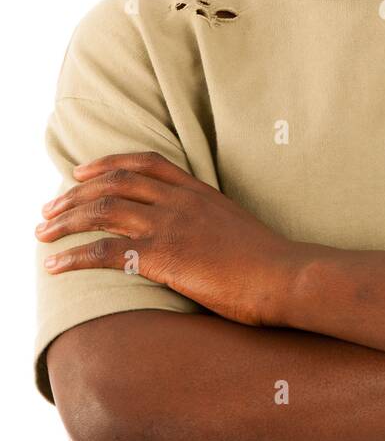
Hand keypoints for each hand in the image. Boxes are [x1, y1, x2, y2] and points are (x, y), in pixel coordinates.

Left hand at [35, 151, 322, 326]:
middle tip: (49, 211)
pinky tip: (55, 266)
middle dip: (74, 196)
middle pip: (114, 183)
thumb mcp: (236, 228)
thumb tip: (194, 236)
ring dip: (65, 221)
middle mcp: (181, 201)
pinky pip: (107, 251)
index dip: (107, 164)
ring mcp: (172, 225)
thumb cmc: (269, 263)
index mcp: (199, 191)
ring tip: (42, 234)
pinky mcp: (165, 256)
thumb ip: (210, 223)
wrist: (287, 276)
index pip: (145, 163)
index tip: (80, 173)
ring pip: (102, 210)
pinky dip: (75, 256)